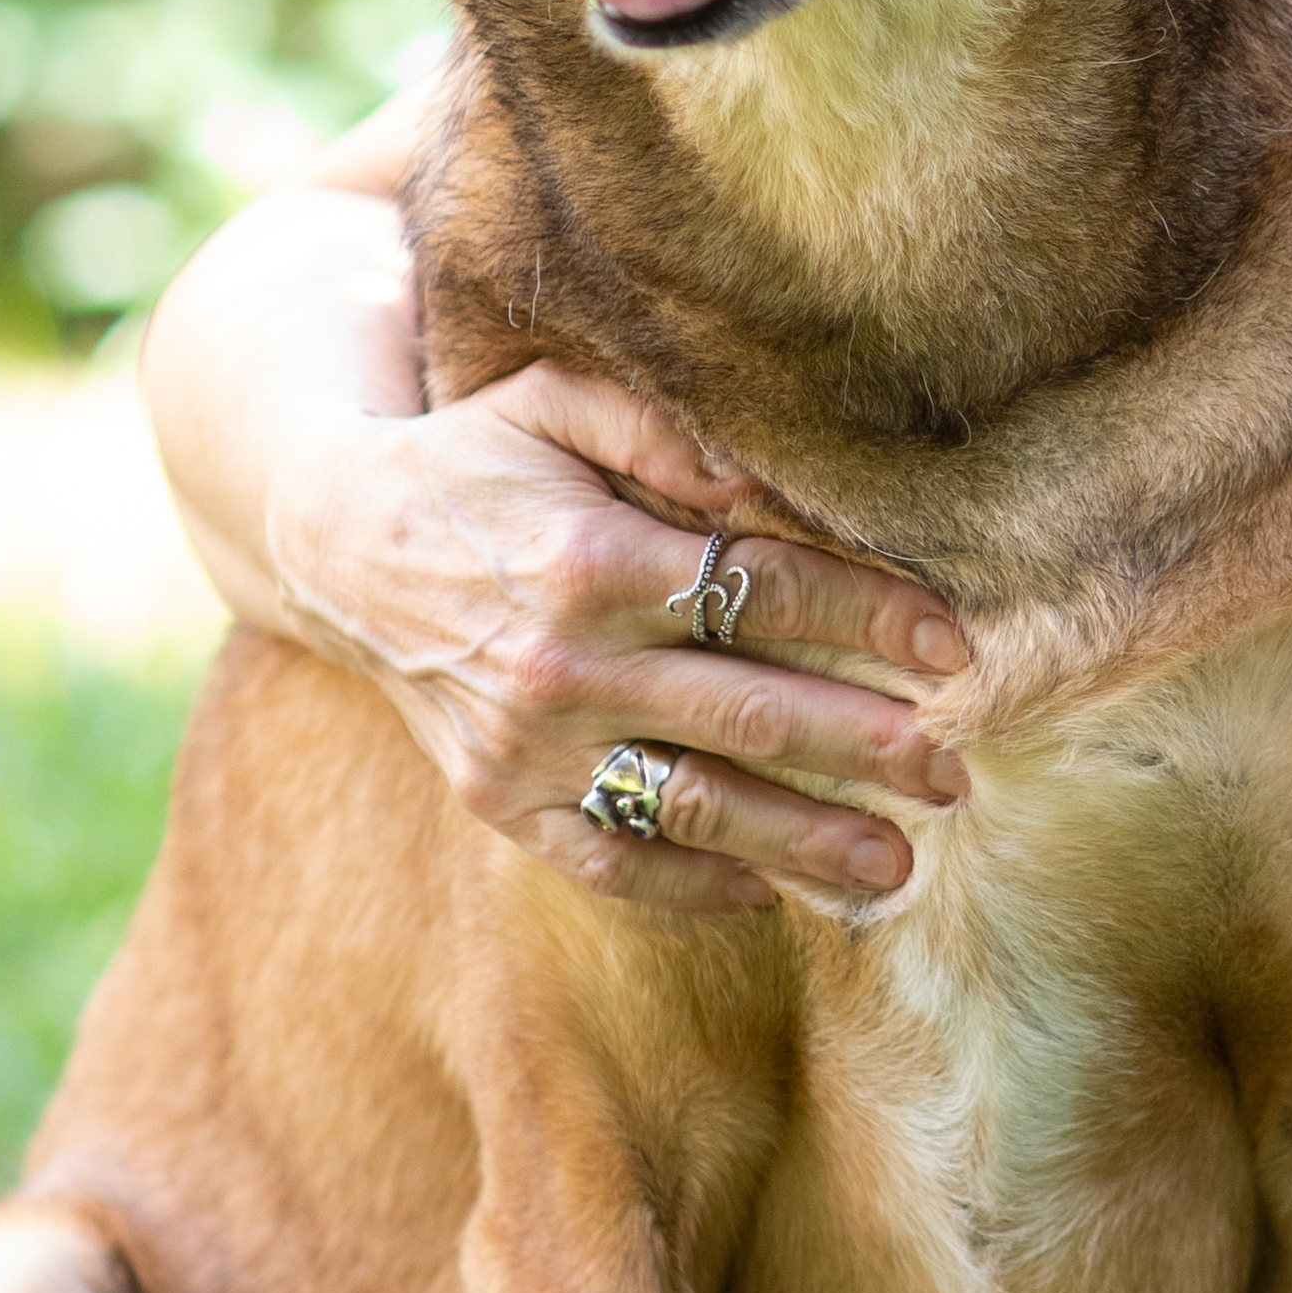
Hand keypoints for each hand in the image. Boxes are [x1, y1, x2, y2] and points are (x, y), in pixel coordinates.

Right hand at [260, 354, 969, 929]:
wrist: (335, 542)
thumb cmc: (479, 460)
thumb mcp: (559, 404)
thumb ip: (669, 432)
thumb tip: (775, 479)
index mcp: (592, 559)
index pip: (764, 591)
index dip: (869, 618)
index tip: (954, 649)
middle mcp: (562, 665)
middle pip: (750, 713)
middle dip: (868, 745)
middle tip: (956, 771)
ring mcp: (529, 749)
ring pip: (694, 806)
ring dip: (806, 839)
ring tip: (900, 863)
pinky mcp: (501, 805)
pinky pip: (613, 862)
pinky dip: (697, 883)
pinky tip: (774, 888)